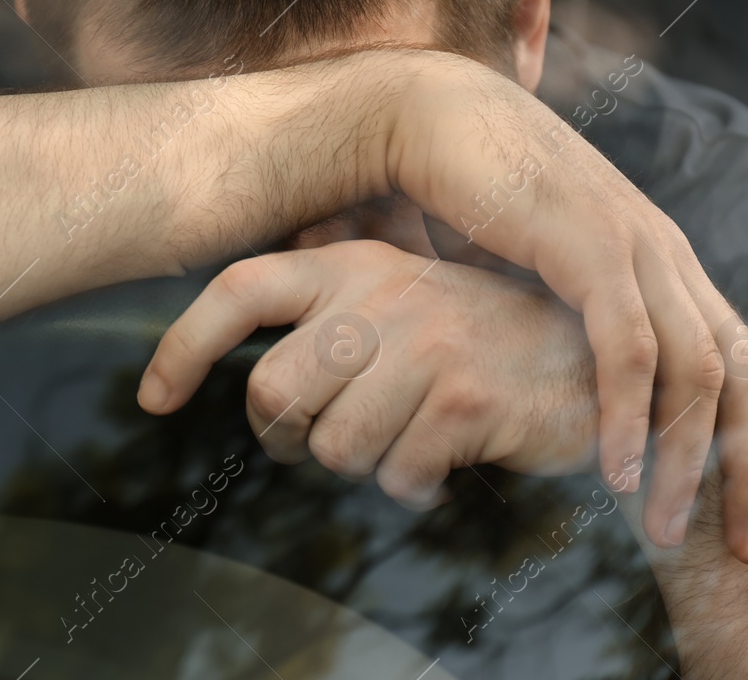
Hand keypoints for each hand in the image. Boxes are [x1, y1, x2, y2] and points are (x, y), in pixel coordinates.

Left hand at [140, 241, 599, 504]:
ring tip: (407, 438)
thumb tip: (256, 371)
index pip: (239, 290)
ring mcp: (423, 342)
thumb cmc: (479, 336)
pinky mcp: (464, 397)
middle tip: (329, 439)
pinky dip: (416, 484)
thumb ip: (335, 310)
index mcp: (352, 262)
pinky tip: (449, 454)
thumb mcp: (402, 297)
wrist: (596, 352)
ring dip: (365, 464)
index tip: (151, 400)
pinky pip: (398, 476)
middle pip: (272, 394)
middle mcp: (379, 293)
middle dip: (291, 438)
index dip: (182, 345)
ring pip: (334, 448)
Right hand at [377, 53, 747, 559]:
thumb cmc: (467, 192)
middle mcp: (663, 252)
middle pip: (743, 372)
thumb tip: (556, 381)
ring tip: (664, 529)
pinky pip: (625, 347)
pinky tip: (616, 470)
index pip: (741, 355)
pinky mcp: (584, 243)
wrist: (425, 113)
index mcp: (657, 258)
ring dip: (685, 459)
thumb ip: (561, 319)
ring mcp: (630, 243)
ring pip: (695, 370)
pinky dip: (628, 414)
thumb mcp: (532, 269)